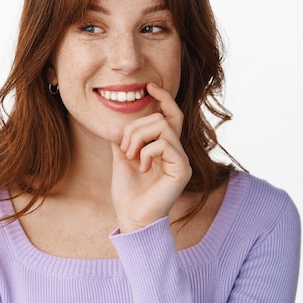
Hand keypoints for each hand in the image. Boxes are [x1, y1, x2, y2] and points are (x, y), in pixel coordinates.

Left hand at [110, 82, 191, 232]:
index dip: (163, 97)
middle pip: (162, 118)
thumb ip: (125, 138)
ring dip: (139, 137)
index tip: (149, 86)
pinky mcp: (182, 170)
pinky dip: (146, 152)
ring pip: (163, 127)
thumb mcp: (122, 157)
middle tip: (124, 148)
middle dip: (136, 127)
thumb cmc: (128, 191)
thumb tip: (119, 121)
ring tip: (130, 155)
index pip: (170, 114)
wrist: (131, 216)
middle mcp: (176, 151)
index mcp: (164, 147)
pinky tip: (141, 167)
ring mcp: (181, 160)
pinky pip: (164, 144)